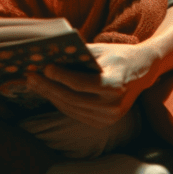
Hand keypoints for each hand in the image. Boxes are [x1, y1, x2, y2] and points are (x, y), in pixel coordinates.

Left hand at [26, 42, 158, 127]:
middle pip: (72, 98)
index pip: (80, 83)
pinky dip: (61, 103)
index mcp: (114, 85)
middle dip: (48, 87)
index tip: (44, 67)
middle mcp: (113, 105)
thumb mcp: (100, 50)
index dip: (60, 76)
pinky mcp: (104, 122)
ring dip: (50, 96)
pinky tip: (49, 92)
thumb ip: (77, 55)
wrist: (142, 71)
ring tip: (35, 83)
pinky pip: (76, 113)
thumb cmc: (118, 56)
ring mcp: (109, 117)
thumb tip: (48, 56)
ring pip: (71, 108)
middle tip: (31, 76)